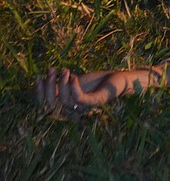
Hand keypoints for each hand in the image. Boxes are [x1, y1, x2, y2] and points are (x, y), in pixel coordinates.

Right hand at [35, 68, 150, 110]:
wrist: (121, 79)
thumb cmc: (98, 82)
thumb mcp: (76, 82)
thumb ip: (61, 85)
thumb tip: (42, 81)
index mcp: (69, 107)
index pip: (48, 105)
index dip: (40, 93)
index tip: (37, 77)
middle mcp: (77, 110)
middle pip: (54, 104)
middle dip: (49, 86)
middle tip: (52, 70)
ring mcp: (88, 106)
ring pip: (66, 101)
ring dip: (62, 84)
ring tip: (65, 70)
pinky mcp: (98, 100)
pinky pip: (82, 100)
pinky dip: (74, 89)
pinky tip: (73, 77)